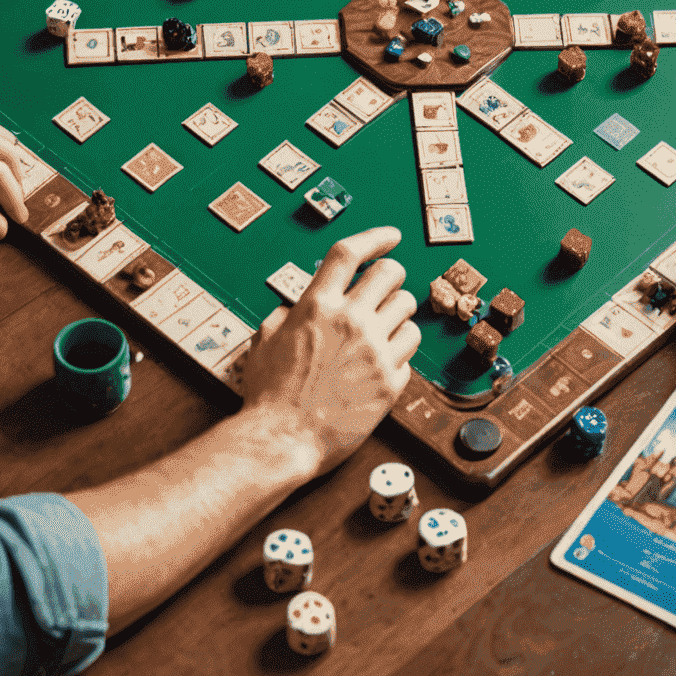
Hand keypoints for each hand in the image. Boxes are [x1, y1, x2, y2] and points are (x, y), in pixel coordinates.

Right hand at [241, 225, 419, 476]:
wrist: (282, 440)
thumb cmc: (270, 394)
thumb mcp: (266, 339)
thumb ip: (288, 314)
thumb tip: (300, 306)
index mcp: (317, 305)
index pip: (350, 253)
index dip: (375, 237)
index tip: (391, 236)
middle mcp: (350, 321)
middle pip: (391, 272)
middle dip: (391, 275)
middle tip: (386, 286)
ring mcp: (374, 350)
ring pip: (408, 310)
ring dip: (398, 314)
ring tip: (384, 328)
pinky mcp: (390, 381)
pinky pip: (410, 352)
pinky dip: (399, 353)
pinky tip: (381, 363)